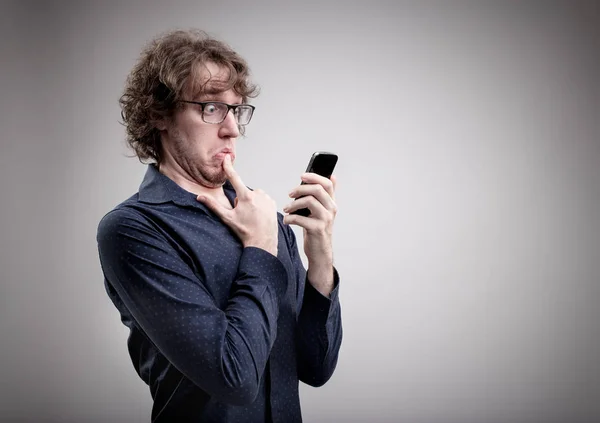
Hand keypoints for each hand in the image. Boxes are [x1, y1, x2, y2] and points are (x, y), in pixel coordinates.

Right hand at [197, 155, 278, 255]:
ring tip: (252, 216)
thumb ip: (213, 205)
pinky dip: (260, 205)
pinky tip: (259, 215)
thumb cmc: (245, 231)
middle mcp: (258, 194)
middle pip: (244, 192)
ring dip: (252, 203)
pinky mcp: (273, 203)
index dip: (229, 167)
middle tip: (244, 214)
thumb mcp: (227, 218)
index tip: (226, 158)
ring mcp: (267, 198)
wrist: (262, 242)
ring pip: (254, 196)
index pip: (234, 178)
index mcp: (245, 196)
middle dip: (242, 200)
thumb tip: (200, 197)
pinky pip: (263, 199)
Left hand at [283, 173, 337, 291]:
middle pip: (317, 189)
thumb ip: (326, 195)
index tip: (302, 176)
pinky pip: (300, 218)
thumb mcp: (323, 210)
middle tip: (290, 194)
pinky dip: (290, 218)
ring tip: (286, 209)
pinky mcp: (317, 229)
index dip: (315, 176)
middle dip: (300, 189)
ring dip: (293, 204)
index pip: (328, 183)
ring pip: (309, 201)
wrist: (319, 251)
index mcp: (332, 203)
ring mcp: (325, 219)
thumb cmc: (317, 228)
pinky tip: (287, 220)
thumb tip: (333, 176)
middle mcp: (331, 209)